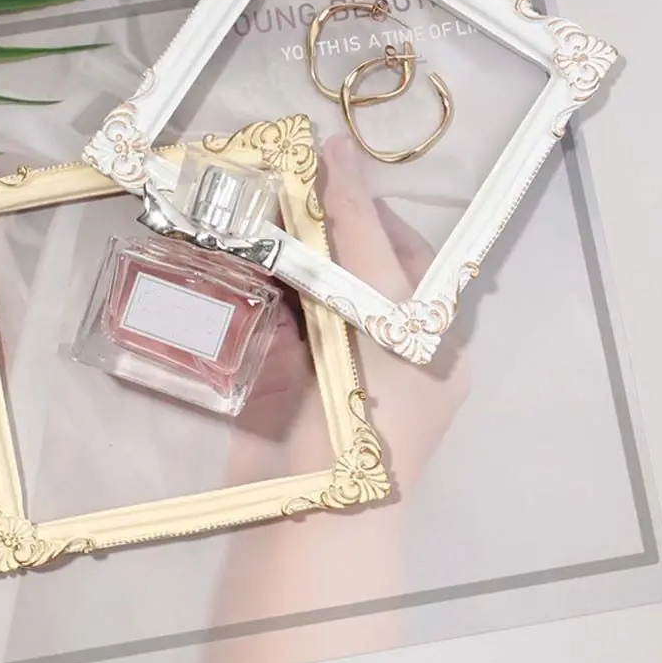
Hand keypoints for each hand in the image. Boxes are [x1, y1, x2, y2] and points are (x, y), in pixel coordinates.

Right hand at [232, 133, 468, 488]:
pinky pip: (272, 321)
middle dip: (314, 228)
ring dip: (279, 252)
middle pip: (350, 268)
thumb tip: (339, 149)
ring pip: (307, 290)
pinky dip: (253, 289)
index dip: (366, 210)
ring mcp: (334, 365)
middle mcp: (386, 349)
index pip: (405, 255)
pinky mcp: (286, 381)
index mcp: (430, 339)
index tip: (323, 168)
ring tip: (247, 207)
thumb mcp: (379, 314)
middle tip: (273, 183)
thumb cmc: (370, 412)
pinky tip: (231, 255)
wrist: (312, 513)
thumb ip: (357, 234)